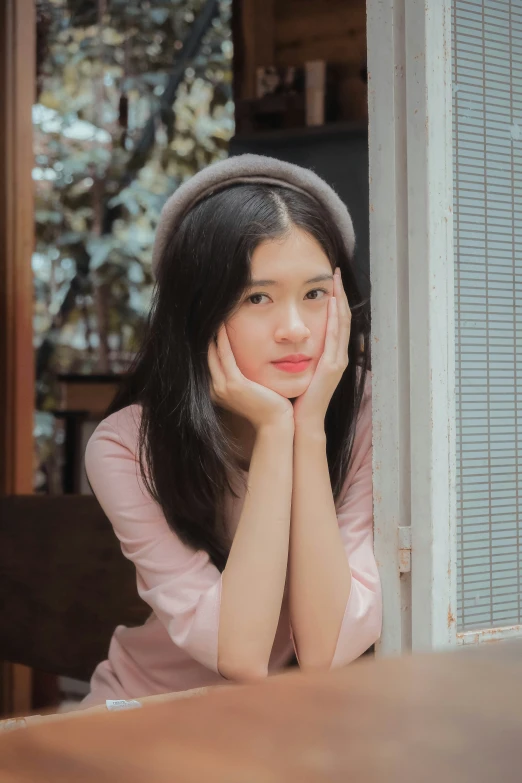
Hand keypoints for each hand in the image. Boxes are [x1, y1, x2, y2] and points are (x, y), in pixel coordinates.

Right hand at [208, 324, 293, 432]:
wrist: (276, 422)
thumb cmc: (267, 404)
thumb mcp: (248, 387)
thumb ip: (240, 375)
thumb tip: (241, 359)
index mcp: (215, 390)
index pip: (206, 360)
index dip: (206, 341)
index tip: (209, 322)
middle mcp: (214, 389)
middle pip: (205, 355)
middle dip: (205, 334)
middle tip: (206, 314)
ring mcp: (222, 387)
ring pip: (212, 353)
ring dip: (212, 333)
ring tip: (214, 315)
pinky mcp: (234, 384)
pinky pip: (225, 356)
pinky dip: (223, 339)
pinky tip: (223, 325)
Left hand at [292, 268, 350, 430]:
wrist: (302, 421)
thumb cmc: (296, 397)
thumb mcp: (298, 369)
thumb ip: (296, 352)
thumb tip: (284, 336)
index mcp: (330, 355)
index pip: (335, 321)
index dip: (334, 300)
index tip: (329, 280)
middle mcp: (338, 355)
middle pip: (343, 317)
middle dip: (340, 293)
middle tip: (336, 272)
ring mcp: (338, 360)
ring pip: (343, 323)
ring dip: (340, 300)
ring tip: (336, 280)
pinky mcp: (333, 367)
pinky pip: (335, 337)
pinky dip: (335, 318)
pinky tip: (332, 303)